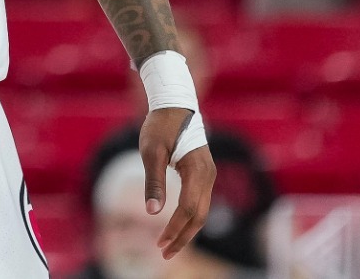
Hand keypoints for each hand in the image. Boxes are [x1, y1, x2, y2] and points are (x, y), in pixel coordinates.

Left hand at [138, 106, 212, 258]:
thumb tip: (152, 212)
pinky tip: (175, 226)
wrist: (174, 104)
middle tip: (163, 254)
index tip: (159, 245)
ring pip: (201, 212)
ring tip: (167, 245)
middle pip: (199, 216)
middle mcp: (208, 175)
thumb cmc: (160, 125)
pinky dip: (188, 218)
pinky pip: (199, 203)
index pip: (188, 210)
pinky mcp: (203, 174)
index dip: (174, 229)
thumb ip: (153, 182)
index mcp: (197, 170)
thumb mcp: (151, 151)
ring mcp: (208, 175)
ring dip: (185, 230)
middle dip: (182, 237)